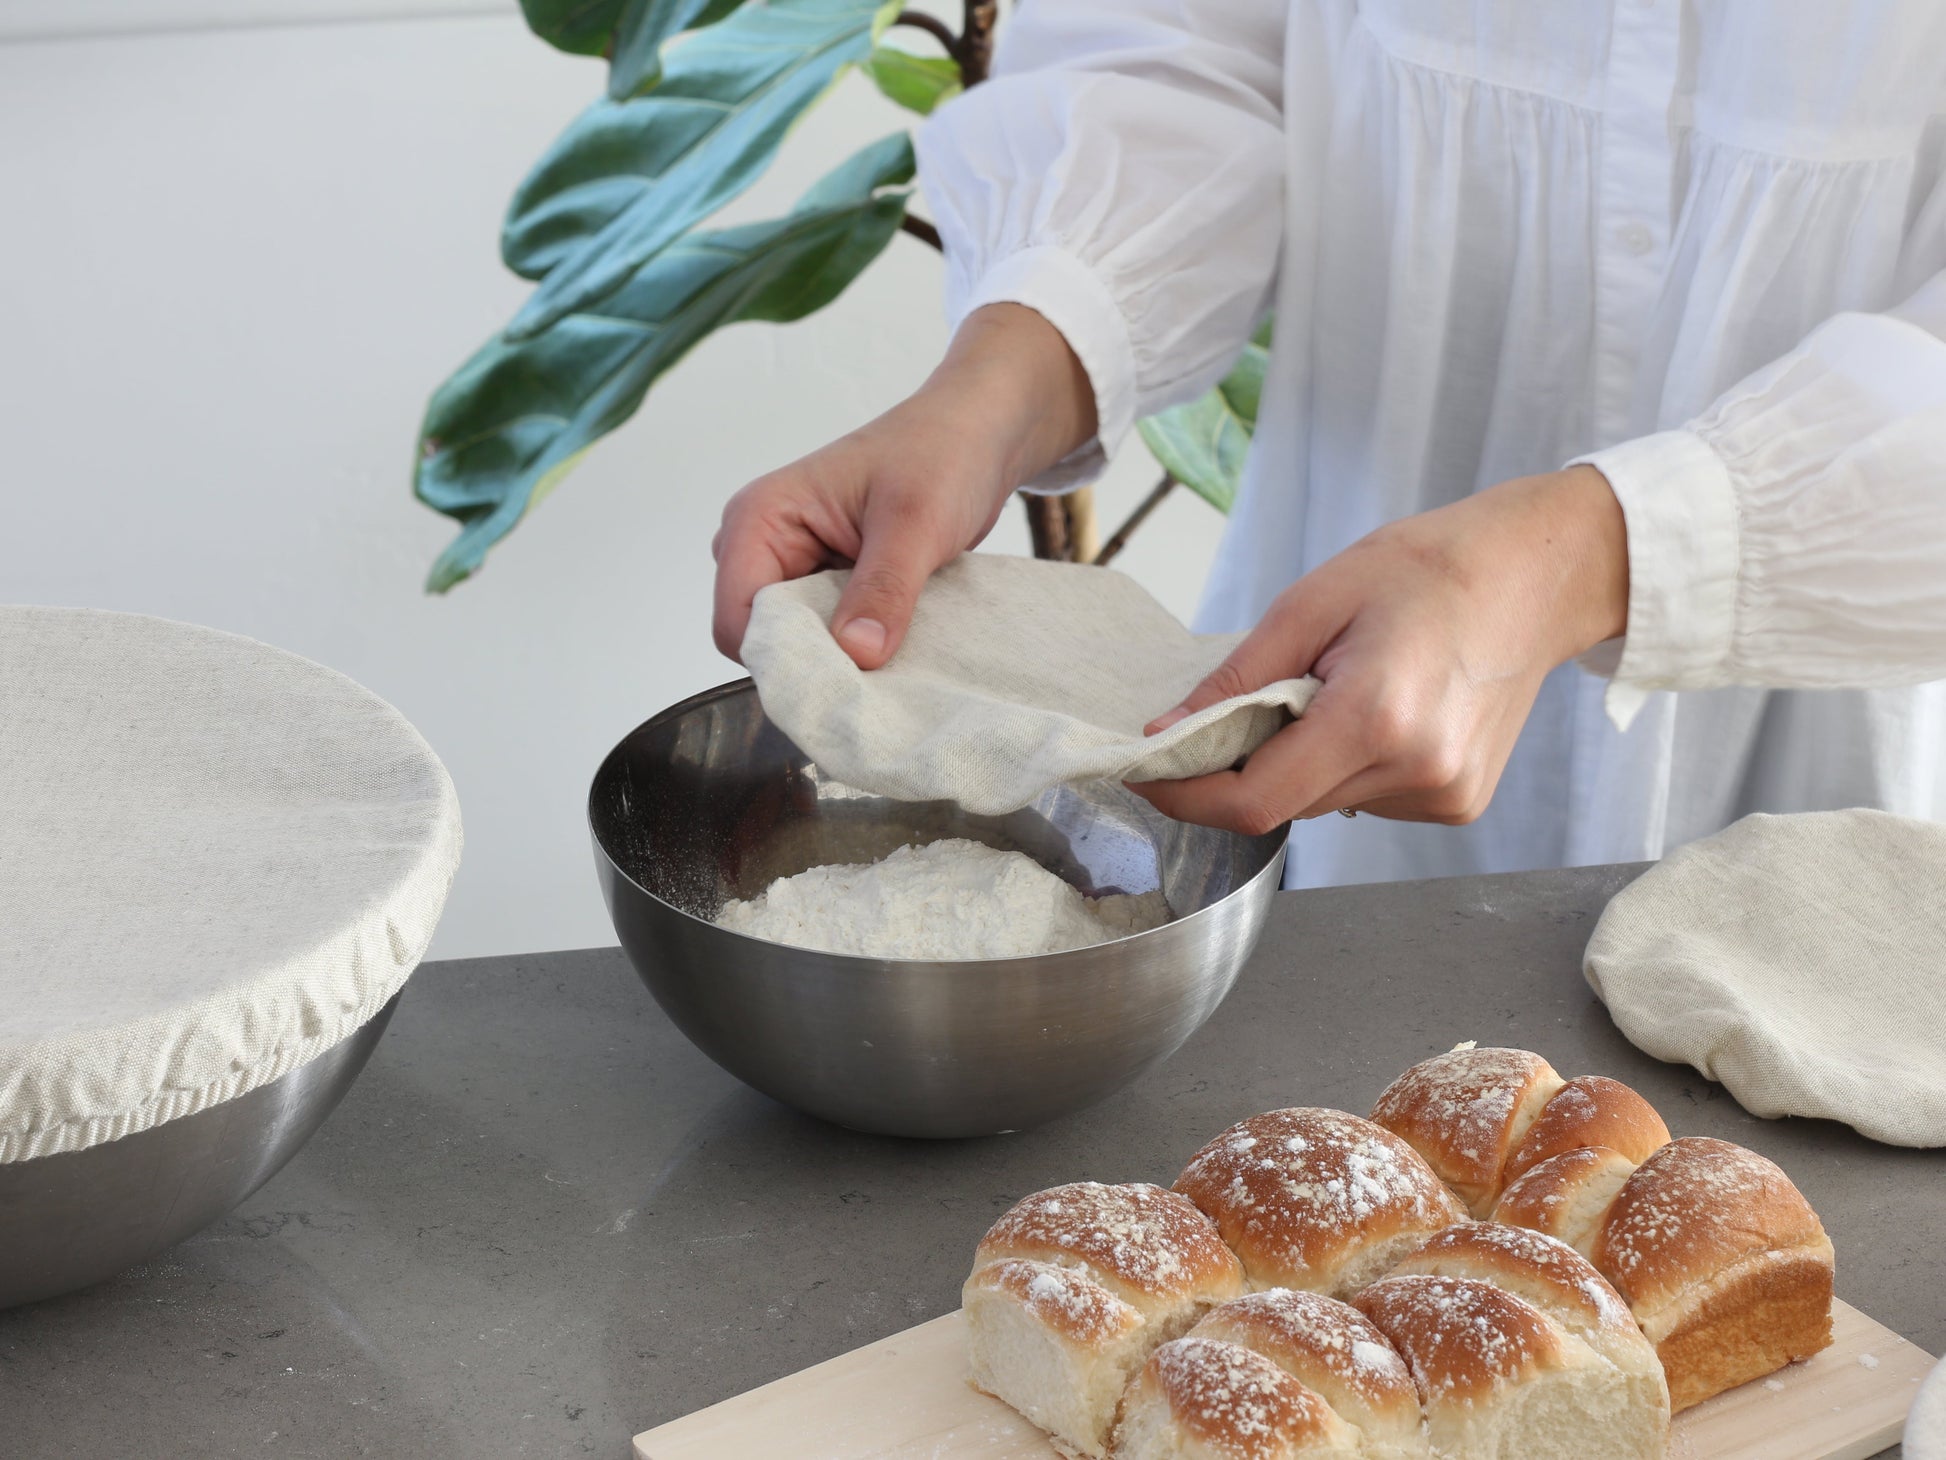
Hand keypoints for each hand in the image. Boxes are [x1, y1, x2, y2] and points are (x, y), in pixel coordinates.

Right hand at [711, 304, 1096, 667]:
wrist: (979, 433)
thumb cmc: (941, 453)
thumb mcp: (915, 522)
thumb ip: (883, 590)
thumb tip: (856, 654)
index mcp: (759, 519)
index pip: (738, 621)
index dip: (785, 658)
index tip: (847, 678)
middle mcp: (763, 546)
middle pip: (764, 639)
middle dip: (817, 662)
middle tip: (881, 665)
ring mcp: (794, 567)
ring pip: (798, 643)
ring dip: (842, 657)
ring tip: (894, 647)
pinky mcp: (827, 583)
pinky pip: (828, 635)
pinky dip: (859, 647)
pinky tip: (896, 641)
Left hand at [1130, 467, 1628, 831]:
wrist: (1539, 575)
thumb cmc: (1430, 569)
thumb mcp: (1314, 601)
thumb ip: (1238, 678)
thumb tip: (1169, 732)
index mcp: (1376, 718)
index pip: (1254, 801)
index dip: (1188, 796)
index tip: (1148, 772)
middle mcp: (1416, 771)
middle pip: (1284, 804)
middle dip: (1242, 767)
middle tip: (1241, 705)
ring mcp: (1443, 796)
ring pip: (1322, 805)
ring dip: (1299, 763)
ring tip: (1337, 689)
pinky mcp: (1458, 804)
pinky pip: (1366, 800)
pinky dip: (1346, 766)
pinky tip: (1381, 711)